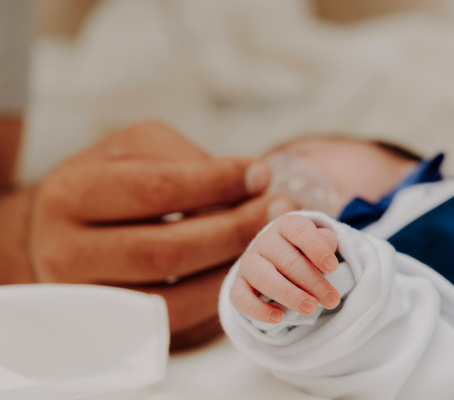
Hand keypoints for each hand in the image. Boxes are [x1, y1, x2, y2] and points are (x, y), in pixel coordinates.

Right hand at [28, 120, 296, 347]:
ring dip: (232, 268)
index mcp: (70, 194)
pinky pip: (175, 321)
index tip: (261, 174)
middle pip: (165, 251)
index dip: (216, 182)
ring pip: (172, 296)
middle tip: (279, 210)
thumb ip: (187, 162)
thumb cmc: (110, 182)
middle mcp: (66, 252)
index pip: (155, 190)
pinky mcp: (112, 328)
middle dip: (234, 230)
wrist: (64, 233)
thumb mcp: (138, 150)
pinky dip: (216, 295)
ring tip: (270, 240)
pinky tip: (243, 268)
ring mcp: (88, 300)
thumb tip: (251, 187)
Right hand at [230, 214, 339, 323]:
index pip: (300, 231)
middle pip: (287, 260)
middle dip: (313, 282)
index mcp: (286, 226)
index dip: (316, 248)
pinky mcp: (238, 284)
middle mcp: (264, 241)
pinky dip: (257, 310)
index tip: (333, 267)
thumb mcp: (319, 242)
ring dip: (289, 295)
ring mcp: (248, 262)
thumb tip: (327, 255)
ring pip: (264, 278)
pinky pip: (240, 297)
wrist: (280, 262)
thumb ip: (326, 243)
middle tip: (332, 300)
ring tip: (311, 309)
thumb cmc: (305, 252)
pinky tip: (278, 318)